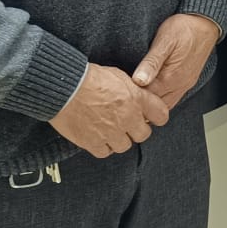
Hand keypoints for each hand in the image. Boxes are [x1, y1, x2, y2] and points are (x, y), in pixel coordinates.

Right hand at [51, 64, 168, 157]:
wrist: (64, 87)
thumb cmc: (89, 77)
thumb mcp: (118, 75)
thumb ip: (132, 90)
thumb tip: (138, 97)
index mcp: (137, 99)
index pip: (161, 115)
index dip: (156, 117)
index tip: (149, 117)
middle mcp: (127, 118)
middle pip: (143, 135)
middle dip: (136, 130)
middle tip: (126, 125)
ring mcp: (111, 132)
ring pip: (124, 146)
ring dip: (118, 140)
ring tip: (109, 130)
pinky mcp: (93, 142)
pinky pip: (105, 152)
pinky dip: (102, 146)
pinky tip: (97, 137)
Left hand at [131, 13, 220, 105]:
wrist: (205, 23)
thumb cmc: (184, 29)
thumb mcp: (165, 41)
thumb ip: (151, 63)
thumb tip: (138, 81)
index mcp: (171, 78)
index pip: (146, 98)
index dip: (131, 96)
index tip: (120, 90)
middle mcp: (180, 85)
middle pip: (155, 106)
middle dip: (140, 104)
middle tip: (125, 95)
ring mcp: (185, 85)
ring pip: (165, 105)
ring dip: (151, 103)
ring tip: (136, 96)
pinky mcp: (188, 81)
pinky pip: (172, 98)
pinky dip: (161, 99)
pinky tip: (152, 92)